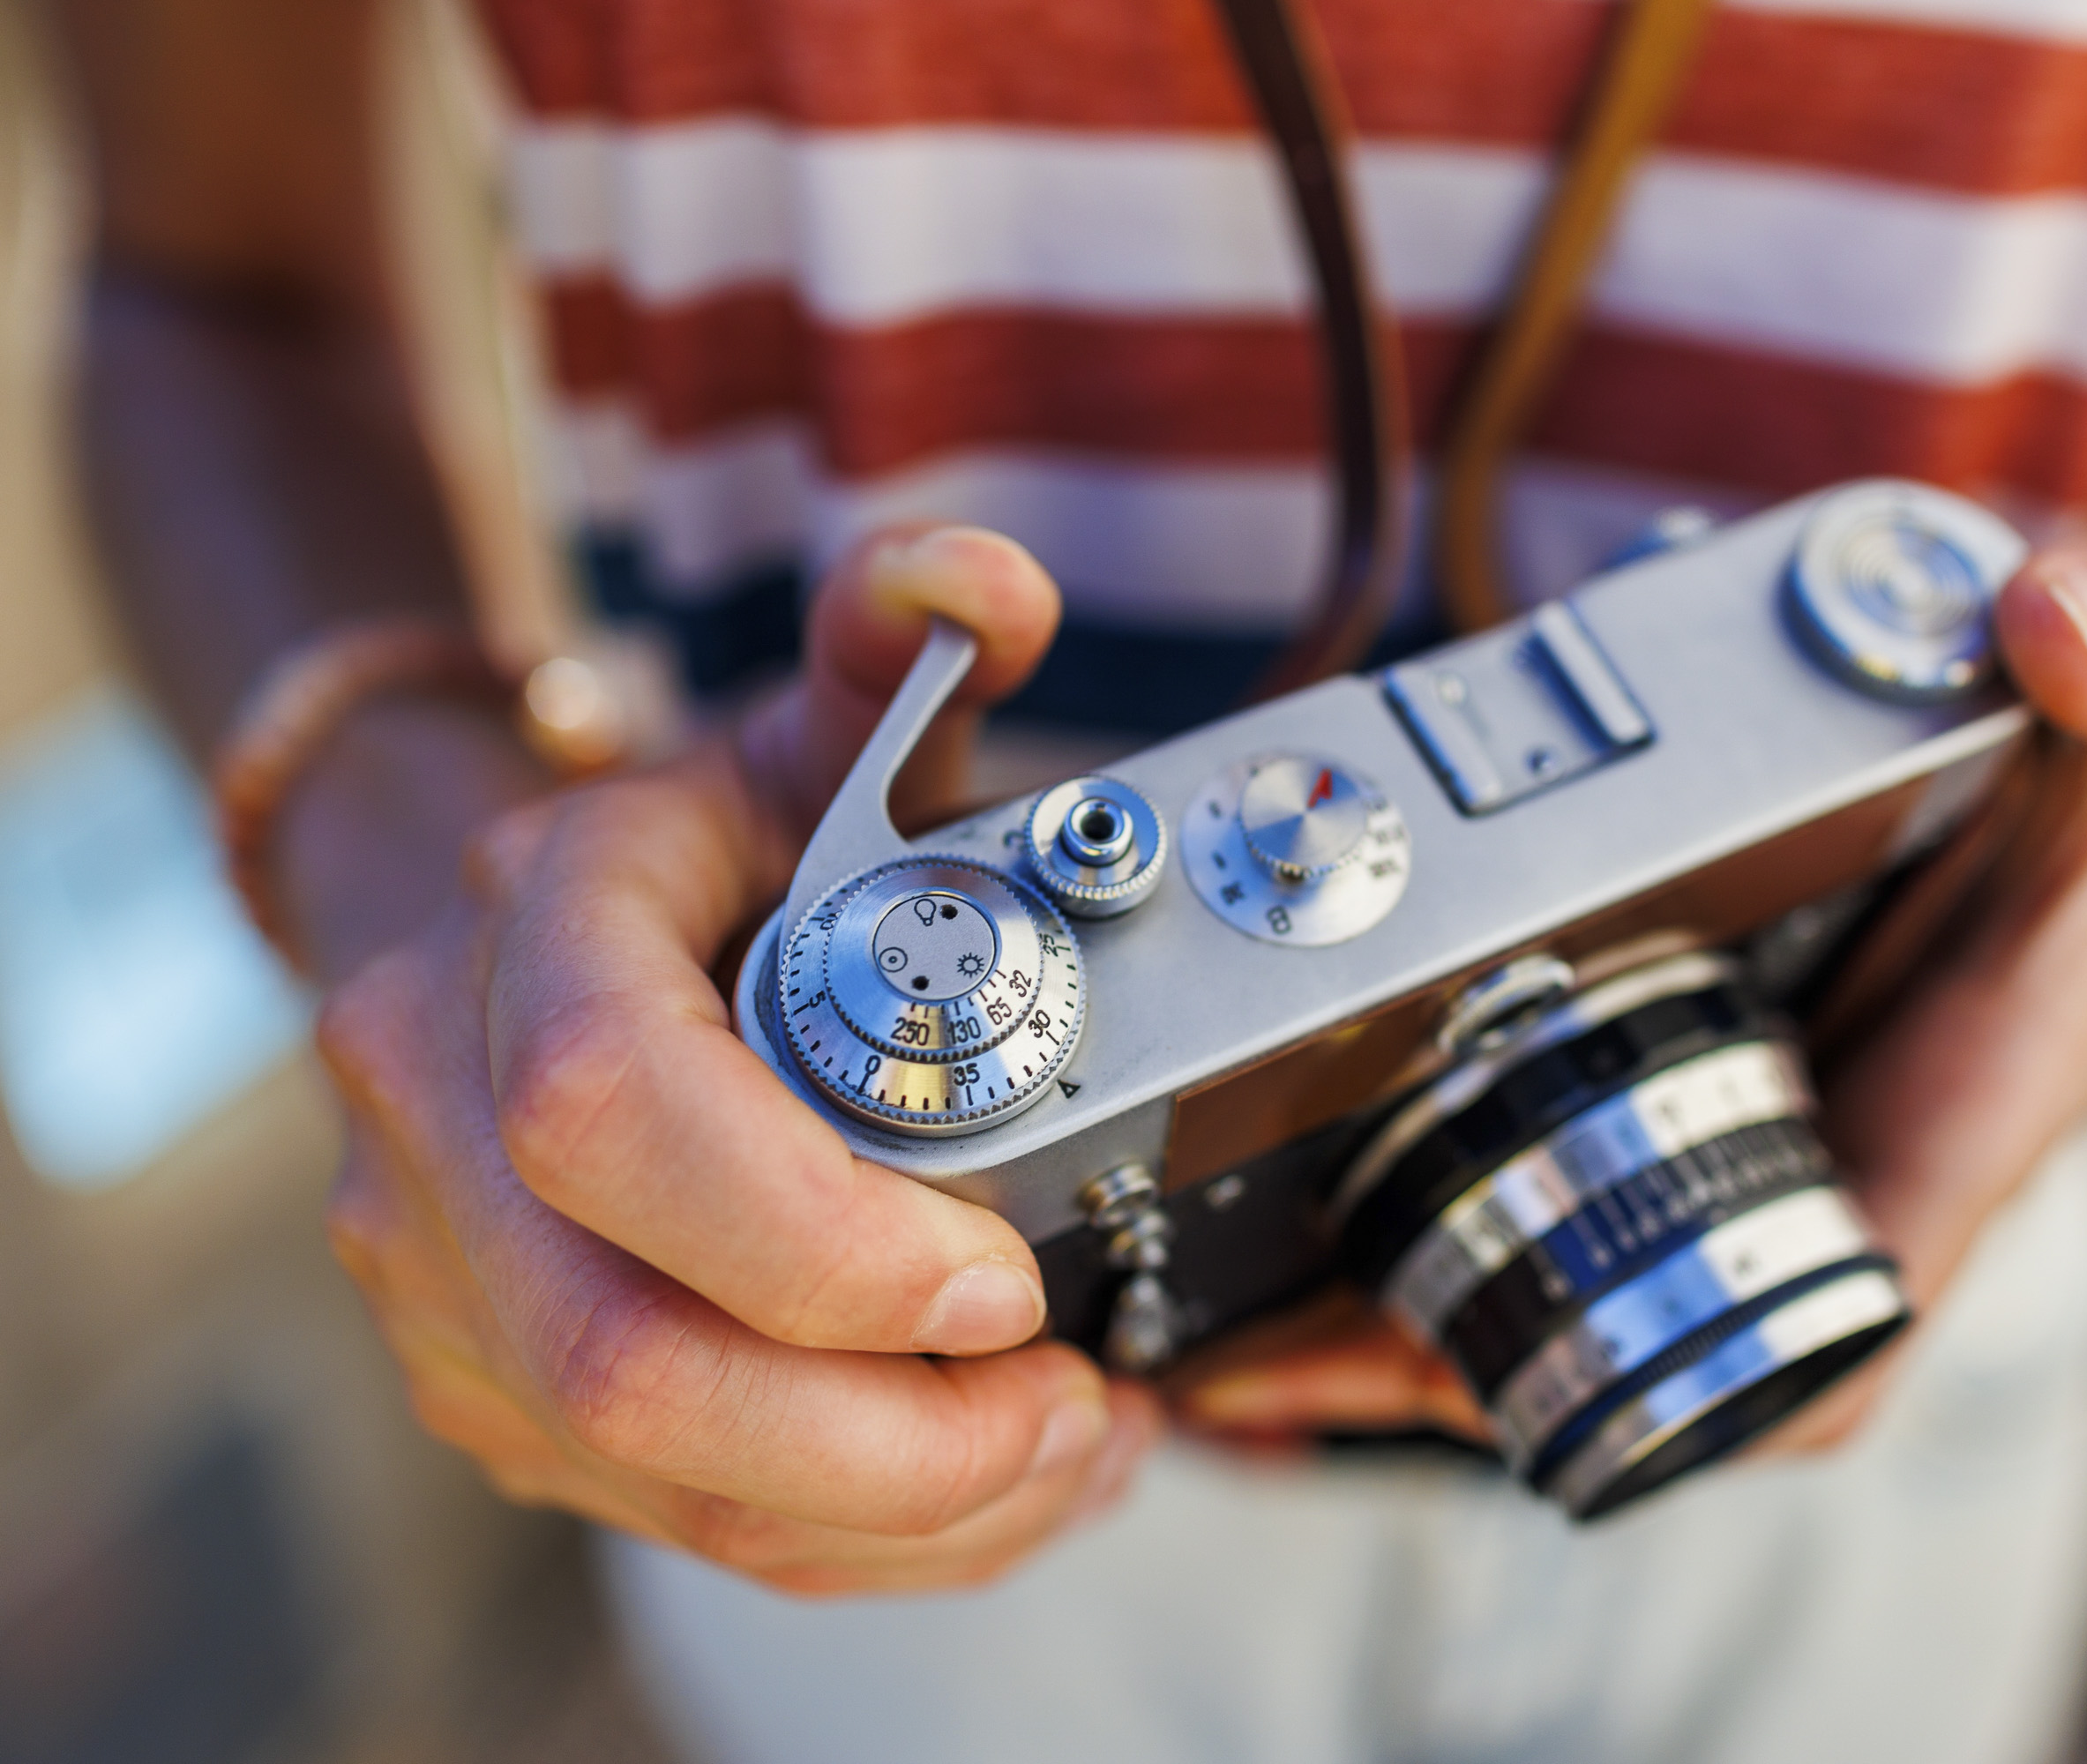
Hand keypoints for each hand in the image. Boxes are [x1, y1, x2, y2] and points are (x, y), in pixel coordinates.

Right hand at [319, 527, 1161, 1595]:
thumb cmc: (703, 849)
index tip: (1005, 1282)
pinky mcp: (488, 1382)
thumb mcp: (808, 734)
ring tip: (1062, 1457)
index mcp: (522, 934)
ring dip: (891, 1508)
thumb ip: (900, 644)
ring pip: (650, 1471)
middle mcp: (434, 1117)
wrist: (530, 944)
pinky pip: (659, 1513)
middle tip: (1071, 1415)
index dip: (818, 1236)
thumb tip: (987, 586)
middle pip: (622, 1357)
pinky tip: (975, 1486)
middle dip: (884, 1439)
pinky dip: (840, 1531)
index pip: (608, 1113)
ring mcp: (441, 1274)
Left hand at [1174, 532, 2086, 1455]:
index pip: (1856, 1317)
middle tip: (1273, 1373)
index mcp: (1987, 1091)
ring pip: (1626, 1286)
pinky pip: (1609, 1182)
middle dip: (1493, 1377)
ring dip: (1454, 1327)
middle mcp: (1887, 1136)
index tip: (1510, 1393)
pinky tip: (1336, 1199)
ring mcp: (1812, 1110)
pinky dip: (1480, 1214)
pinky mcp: (1753, 1056)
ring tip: (1244, 1342)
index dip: (1701, 1392)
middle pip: (1688, 1343)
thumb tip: (2062, 631)